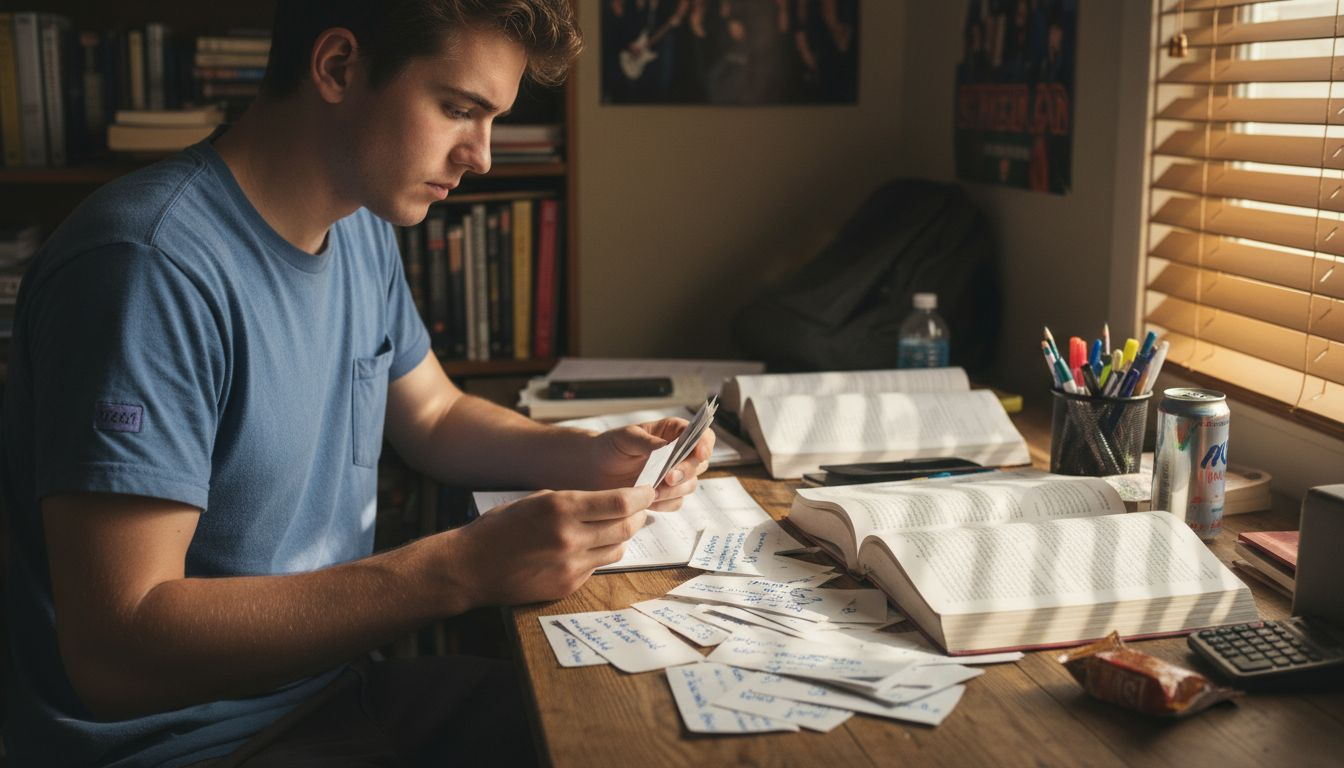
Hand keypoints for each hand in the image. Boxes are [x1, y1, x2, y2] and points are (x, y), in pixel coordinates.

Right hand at [450, 486, 655, 606]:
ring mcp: (571, 565)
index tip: (649, 491)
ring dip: (621, 536)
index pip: (620, 502)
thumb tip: (606, 501)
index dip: (641, 496)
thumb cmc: (498, 529)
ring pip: (617, 548)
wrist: (470, 568)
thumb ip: (571, 501)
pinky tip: (586, 547)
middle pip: (626, 526)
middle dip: (638, 515)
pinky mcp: (568, 586)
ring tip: (613, 527)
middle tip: (639, 509)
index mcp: (561, 508)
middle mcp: (570, 537)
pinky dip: (600, 554)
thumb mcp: (535, 500)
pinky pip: (598, 566)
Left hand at [588, 417, 714, 510]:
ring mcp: (674, 476)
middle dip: (686, 471)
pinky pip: (675, 503)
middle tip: (668, 477)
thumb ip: (648, 442)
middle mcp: (679, 454)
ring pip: (690, 485)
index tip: (699, 453)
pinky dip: (664, 504)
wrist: (594, 469)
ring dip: (674, 490)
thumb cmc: (611, 446)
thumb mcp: (626, 437)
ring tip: (651, 491)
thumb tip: (667, 448)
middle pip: (700, 463)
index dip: (705, 443)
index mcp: (673, 433)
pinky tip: (648, 500)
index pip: (701, 435)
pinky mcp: (665, 495)